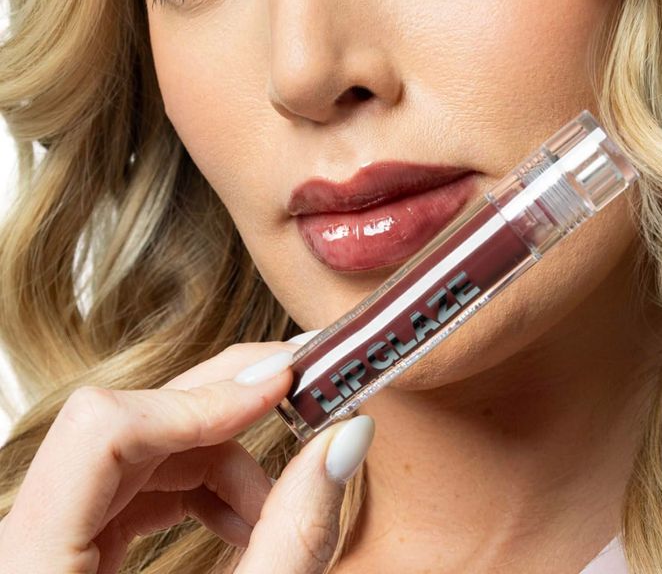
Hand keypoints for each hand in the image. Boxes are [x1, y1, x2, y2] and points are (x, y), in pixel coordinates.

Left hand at [0, 338, 375, 573]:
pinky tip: (243, 520)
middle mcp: (23, 545)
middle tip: (305, 403)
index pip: (101, 432)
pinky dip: (201, 486)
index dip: (199, 399)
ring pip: (139, 449)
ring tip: (276, 509)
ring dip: (222, 459)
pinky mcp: (70, 547)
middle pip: (127, 428)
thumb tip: (347, 439)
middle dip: (227, 419)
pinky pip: (137, 484)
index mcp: (33, 569)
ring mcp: (43, 544)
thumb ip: (294, 535)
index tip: (283, 386)